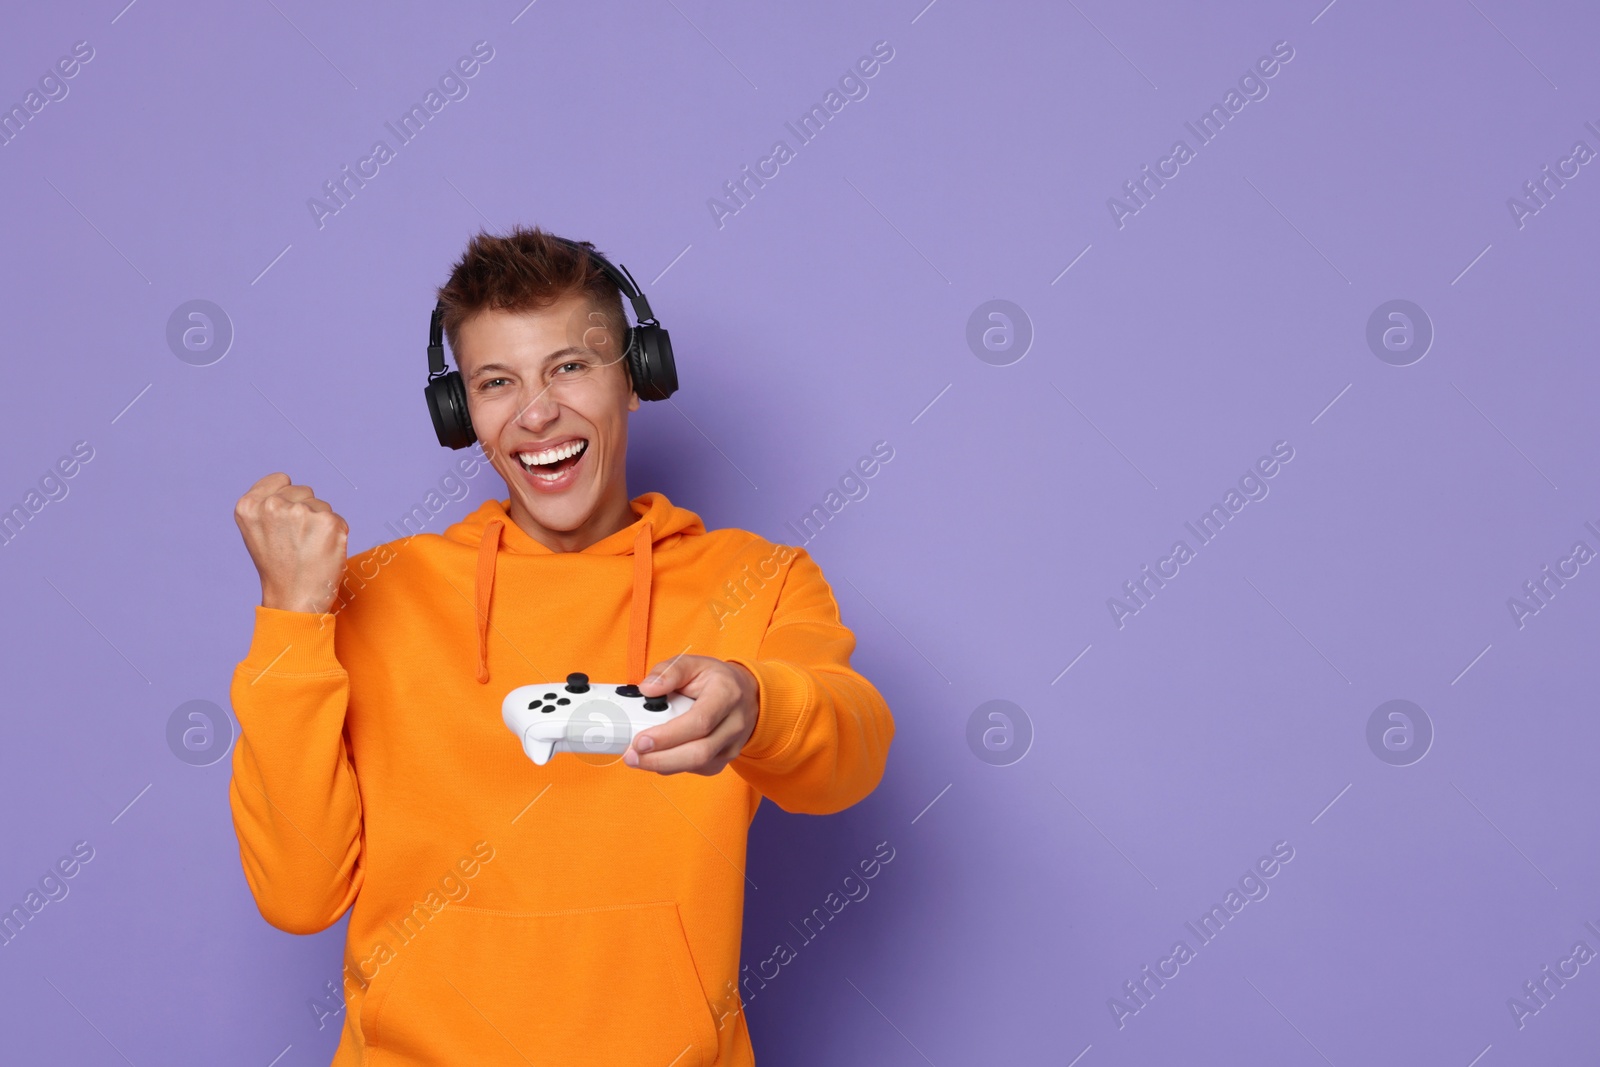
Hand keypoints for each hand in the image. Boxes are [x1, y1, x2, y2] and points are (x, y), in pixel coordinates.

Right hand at [234, 473, 348, 614]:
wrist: (293, 599)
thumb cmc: (277, 565)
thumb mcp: (257, 529)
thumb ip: (267, 502)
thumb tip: (287, 482)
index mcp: (249, 505)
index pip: (281, 479)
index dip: (287, 500)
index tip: (282, 524)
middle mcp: (273, 505)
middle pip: (303, 490)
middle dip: (304, 511)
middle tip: (294, 542)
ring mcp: (302, 513)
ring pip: (321, 505)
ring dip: (319, 523)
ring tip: (307, 548)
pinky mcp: (329, 523)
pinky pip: (337, 519)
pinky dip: (335, 534)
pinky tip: (322, 551)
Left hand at [623, 655, 759, 774]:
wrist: (745, 695)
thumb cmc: (715, 679)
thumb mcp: (693, 664)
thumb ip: (669, 671)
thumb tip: (647, 689)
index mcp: (727, 694)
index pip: (699, 722)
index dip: (668, 735)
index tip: (640, 740)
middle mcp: (734, 723)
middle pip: (698, 753)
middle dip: (660, 759)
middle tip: (631, 756)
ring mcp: (732, 745)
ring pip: (696, 765)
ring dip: (662, 765)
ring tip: (636, 758)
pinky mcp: (724, 760)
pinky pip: (696, 769)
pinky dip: (672, 766)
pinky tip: (657, 756)